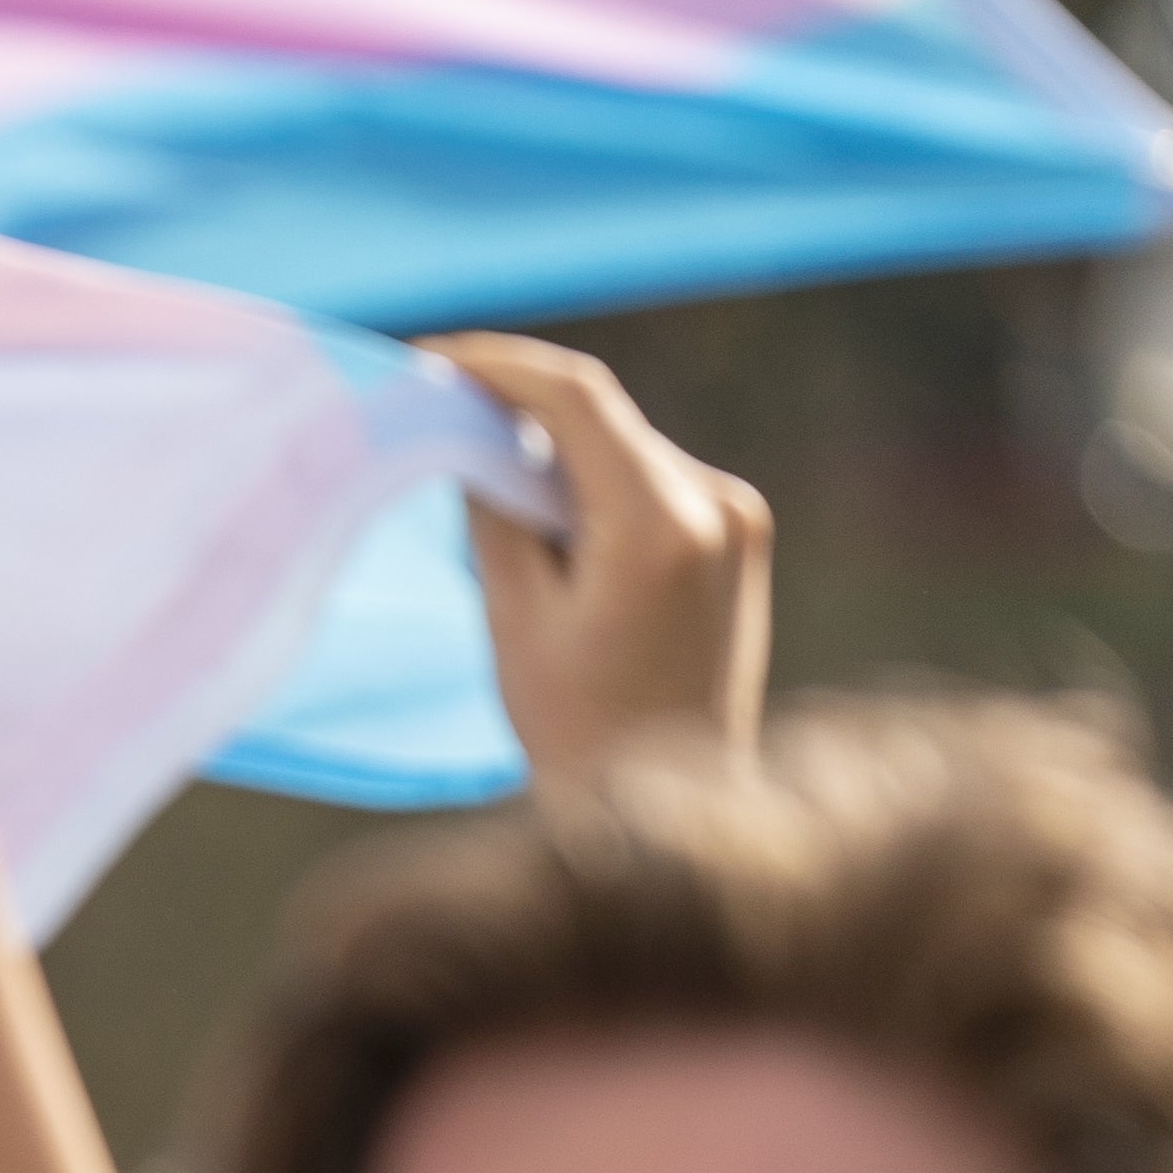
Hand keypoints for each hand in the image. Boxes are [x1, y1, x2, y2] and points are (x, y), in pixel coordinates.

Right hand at [431, 334, 770, 787]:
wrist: (674, 810)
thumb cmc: (579, 730)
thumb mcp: (515, 616)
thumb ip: (497, 511)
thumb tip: (477, 435)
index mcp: (662, 524)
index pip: (576, 396)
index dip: (497, 365)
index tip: (432, 362)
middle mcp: (718, 504)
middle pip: (602, 419)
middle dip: (519, 410)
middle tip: (438, 413)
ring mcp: (739, 517)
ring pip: (625, 448)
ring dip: (556, 452)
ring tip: (489, 486)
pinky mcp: (740, 536)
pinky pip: (652, 481)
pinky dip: (594, 485)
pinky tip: (549, 525)